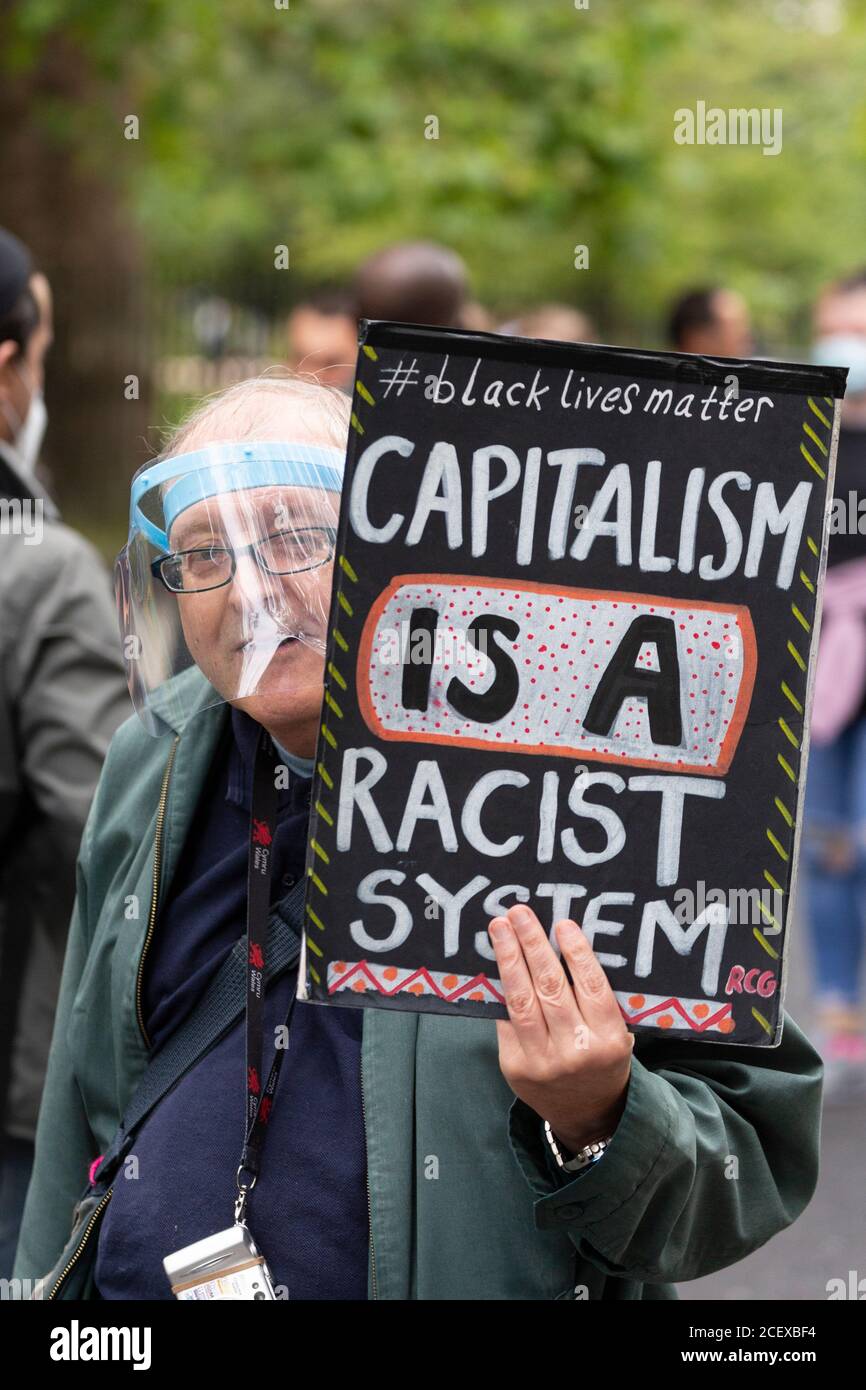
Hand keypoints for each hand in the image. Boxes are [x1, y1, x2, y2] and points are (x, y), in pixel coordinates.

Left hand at [488, 903, 633, 1153]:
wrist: (588, 1114)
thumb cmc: (602, 1059)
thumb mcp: (614, 1032)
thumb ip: (595, 997)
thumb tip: (561, 943)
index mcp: (609, 1041)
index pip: (592, 988)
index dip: (577, 953)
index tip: (562, 924)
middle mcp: (576, 1052)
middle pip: (550, 989)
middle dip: (532, 945)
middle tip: (518, 913)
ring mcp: (542, 1062)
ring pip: (521, 1001)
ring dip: (508, 959)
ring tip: (499, 928)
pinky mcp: (515, 1067)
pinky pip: (506, 1020)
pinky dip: (501, 989)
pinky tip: (495, 962)